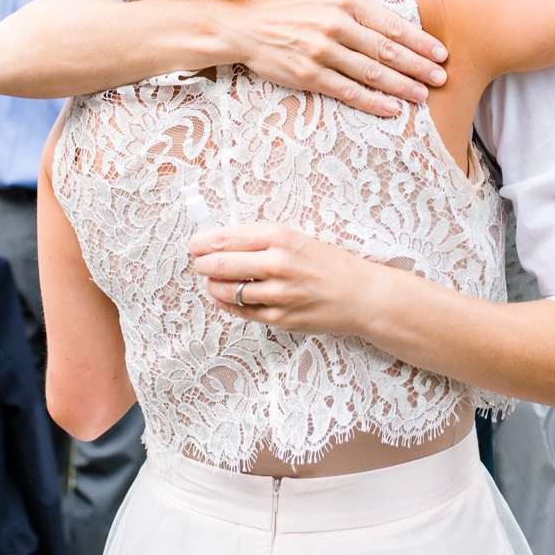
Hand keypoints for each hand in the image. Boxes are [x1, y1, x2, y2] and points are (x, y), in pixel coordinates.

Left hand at [187, 224, 385, 336]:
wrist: (360, 295)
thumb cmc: (328, 263)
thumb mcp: (296, 238)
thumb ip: (260, 241)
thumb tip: (218, 243)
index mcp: (280, 237)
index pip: (225, 238)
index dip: (202, 242)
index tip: (194, 244)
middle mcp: (277, 264)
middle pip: (219, 264)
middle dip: (202, 264)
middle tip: (199, 262)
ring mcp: (277, 294)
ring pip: (226, 291)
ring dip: (213, 285)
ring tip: (213, 279)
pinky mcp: (279, 318)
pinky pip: (240, 311)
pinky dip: (226, 303)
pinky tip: (224, 297)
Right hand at [228, 0, 447, 116]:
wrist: (241, 24)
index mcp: (343, 0)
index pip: (391, 23)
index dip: (419, 40)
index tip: (439, 52)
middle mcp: (336, 25)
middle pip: (387, 50)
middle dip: (418, 67)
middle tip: (441, 78)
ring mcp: (323, 52)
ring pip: (372, 72)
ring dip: (402, 86)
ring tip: (423, 96)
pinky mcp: (309, 75)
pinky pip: (347, 91)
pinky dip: (371, 101)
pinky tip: (391, 108)